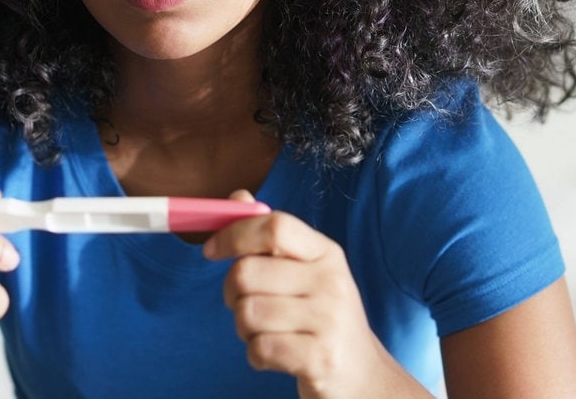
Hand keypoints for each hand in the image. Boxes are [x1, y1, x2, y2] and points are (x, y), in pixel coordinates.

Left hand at [203, 191, 423, 398]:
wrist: (363, 376)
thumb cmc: (323, 319)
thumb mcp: (307, 272)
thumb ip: (272, 237)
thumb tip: (237, 198)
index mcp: (326, 253)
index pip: (275, 226)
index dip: (234, 234)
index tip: (211, 250)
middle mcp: (331, 282)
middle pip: (247, 272)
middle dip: (231, 292)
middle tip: (244, 303)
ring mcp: (328, 321)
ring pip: (247, 313)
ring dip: (244, 329)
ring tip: (266, 332)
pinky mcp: (319, 358)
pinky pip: (259, 349)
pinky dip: (256, 355)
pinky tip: (276, 354)